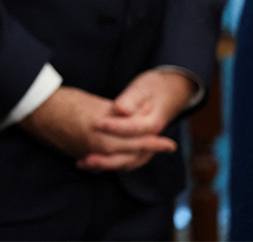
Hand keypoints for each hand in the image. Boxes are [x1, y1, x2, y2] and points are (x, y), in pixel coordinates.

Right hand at [20, 86, 176, 171]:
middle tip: (165, 148)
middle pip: (132, 154)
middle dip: (149, 152)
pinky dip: (114, 162)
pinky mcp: (79, 156)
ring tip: (144, 153)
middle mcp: (99, 144)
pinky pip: (103, 165)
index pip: (138, 138)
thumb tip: (129, 118)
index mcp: (105, 129)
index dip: (155, 141)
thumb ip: (113, 113)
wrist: (36, 110)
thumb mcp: (93, 102)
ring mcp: (89, 153)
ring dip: (134, 158)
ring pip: (119, 162)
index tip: (169, 142)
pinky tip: (119, 158)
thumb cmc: (64, 100)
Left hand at [77, 70, 193, 171]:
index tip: (96, 124)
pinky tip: (89, 162)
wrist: (170, 91)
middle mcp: (148, 138)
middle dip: (105, 158)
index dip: (113, 127)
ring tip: (82, 163)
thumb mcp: (143, 89)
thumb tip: (120, 109)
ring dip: (104, 164)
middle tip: (84, 159)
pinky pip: (124, 159)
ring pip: (125, 161)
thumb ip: (130, 100)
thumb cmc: (153, 87)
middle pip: (128, 154)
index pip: (131, 129)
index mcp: (152, 123)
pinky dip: (108, 162)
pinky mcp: (136, 145)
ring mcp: (144, 144)